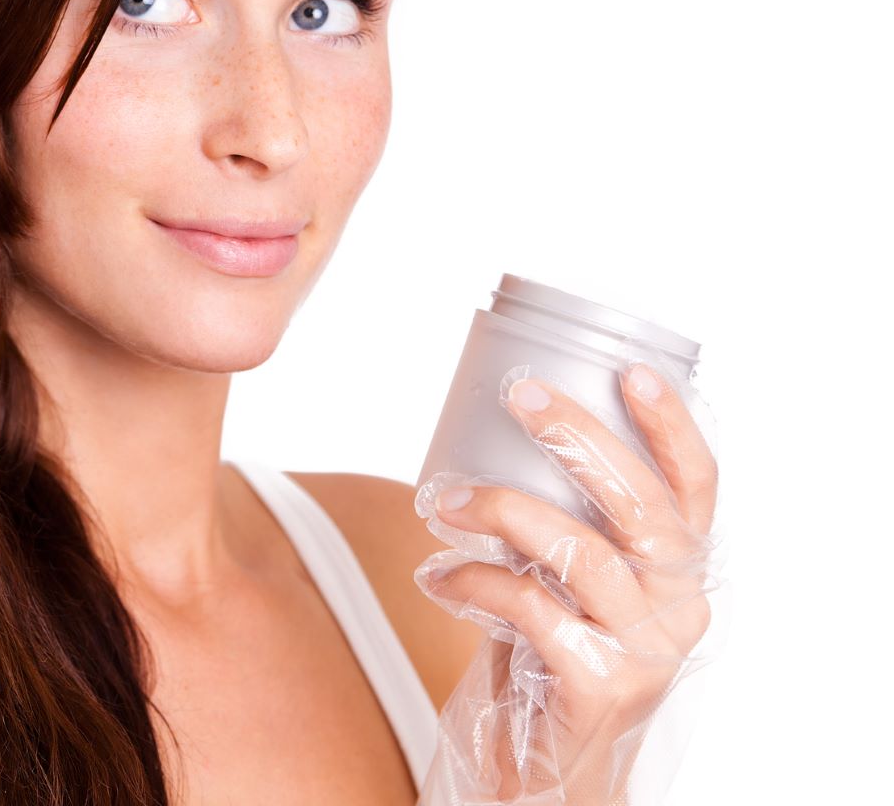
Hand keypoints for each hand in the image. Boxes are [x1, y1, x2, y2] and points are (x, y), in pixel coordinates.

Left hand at [414, 360, 721, 804]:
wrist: (540, 767)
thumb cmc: (546, 654)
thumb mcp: (562, 579)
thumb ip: (554, 521)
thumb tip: (492, 434)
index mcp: (676, 570)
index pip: (696, 488)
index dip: (672, 426)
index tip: (631, 370)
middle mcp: (677, 607)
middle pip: (643, 506)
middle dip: (579, 437)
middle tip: (520, 396)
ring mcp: (644, 652)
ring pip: (583, 553)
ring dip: (501, 509)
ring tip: (441, 500)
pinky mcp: (599, 687)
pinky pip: (532, 610)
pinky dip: (474, 580)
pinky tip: (439, 576)